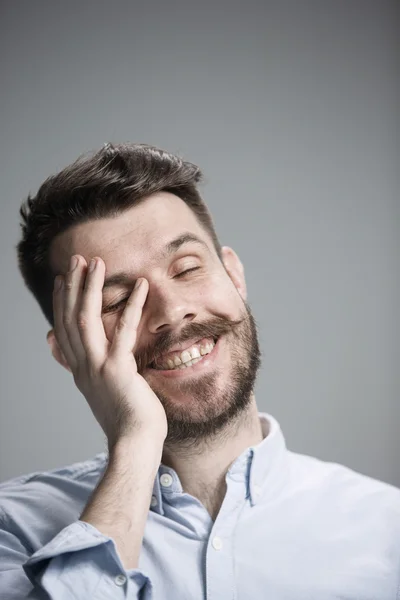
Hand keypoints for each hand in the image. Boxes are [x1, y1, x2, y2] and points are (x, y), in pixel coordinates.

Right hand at [53, 255, 167, 450]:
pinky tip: (141, 286)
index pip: (64, 328)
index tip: (64, 279)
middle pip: (70, 318)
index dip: (62, 302)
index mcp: (79, 370)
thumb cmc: (125, 419)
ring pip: (86, 320)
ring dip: (90, 288)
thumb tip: (76, 354)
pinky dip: (131, 306)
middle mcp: (83, 366)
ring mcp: (98, 368)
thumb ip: (88, 368)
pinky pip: (123, 331)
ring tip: (97, 262)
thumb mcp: (100, 391)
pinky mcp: (118, 370)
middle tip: (77, 260)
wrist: (134, 444)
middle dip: (72, 286)